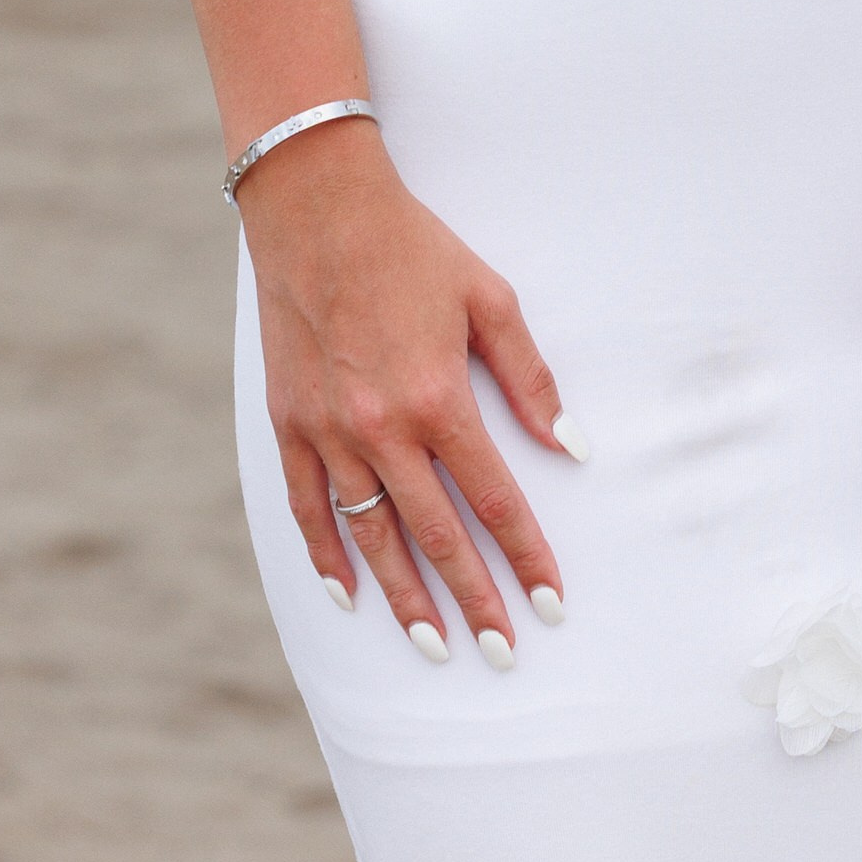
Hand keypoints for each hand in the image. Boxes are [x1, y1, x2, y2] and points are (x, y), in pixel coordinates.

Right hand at [243, 115, 576, 660]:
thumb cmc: (414, 249)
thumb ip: (530, 378)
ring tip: (433, 644)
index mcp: (438, 398)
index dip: (524, 554)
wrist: (320, 210)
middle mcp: (382, 428)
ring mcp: (329, 432)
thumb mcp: (488, 297)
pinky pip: (309, 507)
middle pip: (436, 535)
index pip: (493, 498)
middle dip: (472, 598)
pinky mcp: (290, 424)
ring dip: (404, 596)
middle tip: (500, 651)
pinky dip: (328, 555)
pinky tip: (349, 594)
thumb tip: (571, 446)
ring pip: (372, 536)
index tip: (550, 600)